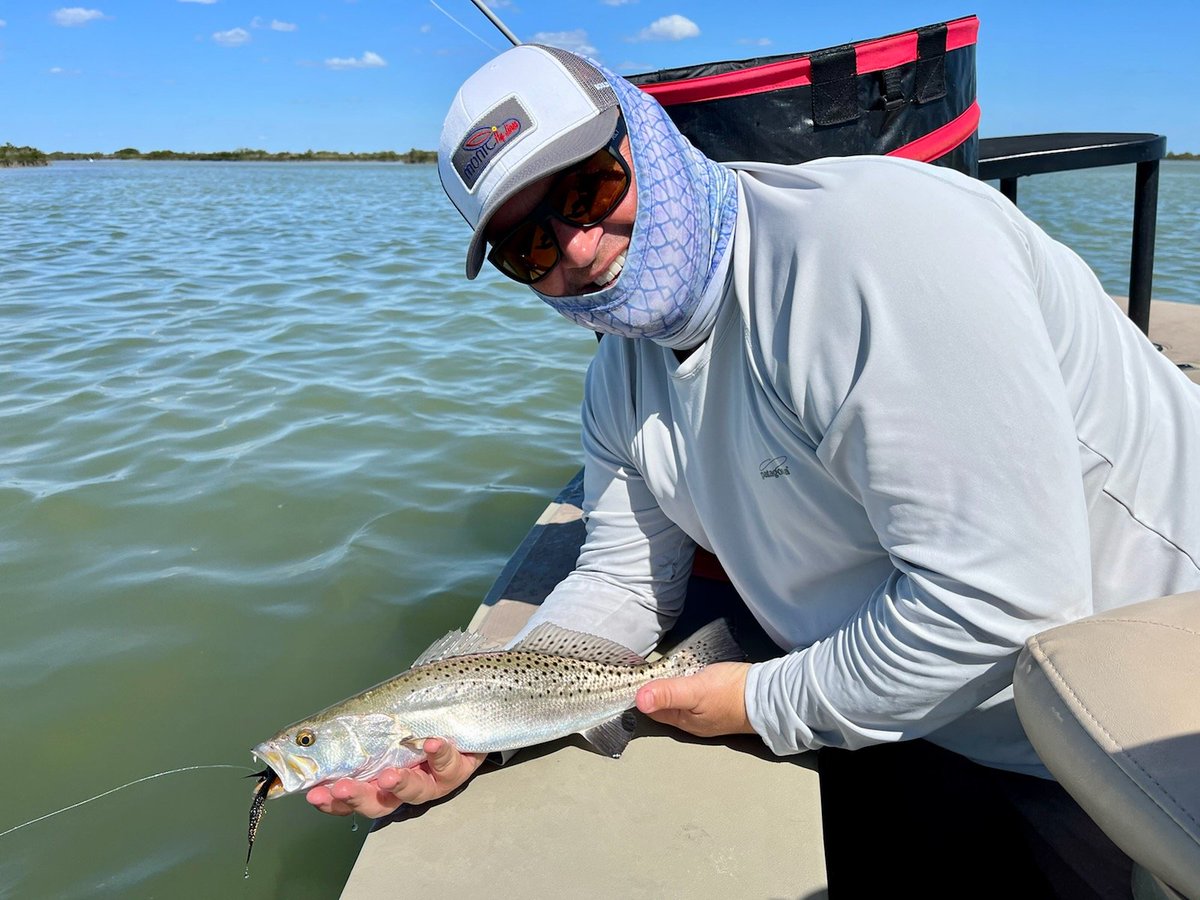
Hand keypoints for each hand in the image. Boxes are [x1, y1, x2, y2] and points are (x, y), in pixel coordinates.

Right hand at [305, 738, 486, 817]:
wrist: (462, 711)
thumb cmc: (416, 722)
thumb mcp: (379, 727)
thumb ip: (351, 735)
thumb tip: (305, 734)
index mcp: (380, 781)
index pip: (351, 799)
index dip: (332, 801)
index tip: (314, 794)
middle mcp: (405, 787)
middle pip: (380, 803)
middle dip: (360, 797)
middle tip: (344, 788)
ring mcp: (433, 780)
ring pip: (416, 791)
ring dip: (400, 783)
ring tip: (389, 774)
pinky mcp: (457, 766)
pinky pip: (450, 762)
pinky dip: (441, 753)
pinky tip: (433, 742)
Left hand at [636, 662, 754, 737]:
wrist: (768, 693)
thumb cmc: (731, 693)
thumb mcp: (695, 690)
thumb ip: (667, 693)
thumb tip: (638, 699)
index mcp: (684, 721)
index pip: (652, 709)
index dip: (641, 694)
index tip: (634, 676)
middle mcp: (693, 720)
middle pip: (665, 704)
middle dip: (656, 688)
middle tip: (648, 668)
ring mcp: (707, 712)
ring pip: (681, 698)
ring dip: (673, 684)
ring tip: (666, 667)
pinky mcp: (719, 700)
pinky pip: (696, 693)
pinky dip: (688, 682)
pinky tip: (690, 671)